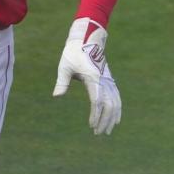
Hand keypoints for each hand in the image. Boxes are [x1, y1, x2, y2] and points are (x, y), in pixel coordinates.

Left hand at [52, 17, 121, 134]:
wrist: (87, 40)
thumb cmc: (73, 53)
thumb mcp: (65, 66)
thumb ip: (62, 82)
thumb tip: (56, 96)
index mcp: (93, 78)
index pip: (97, 100)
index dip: (96, 114)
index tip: (91, 125)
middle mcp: (104, 81)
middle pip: (109, 105)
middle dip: (105, 120)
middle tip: (98, 133)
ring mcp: (109, 81)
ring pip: (115, 103)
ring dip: (112, 118)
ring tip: (107, 130)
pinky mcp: (110, 80)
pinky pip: (117, 98)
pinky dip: (117, 109)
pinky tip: (116, 119)